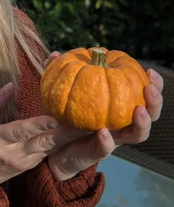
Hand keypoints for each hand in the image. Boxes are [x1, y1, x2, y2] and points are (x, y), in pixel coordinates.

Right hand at [0, 82, 90, 193]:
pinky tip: (79, 133)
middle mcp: (15, 153)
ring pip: (52, 148)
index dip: (41, 124)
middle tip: (88, 122)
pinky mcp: (33, 165)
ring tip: (91, 126)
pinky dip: (65, 143)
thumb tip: (10, 85)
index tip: (58, 116)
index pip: (22, 131)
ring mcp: (26, 161)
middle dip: (67, 132)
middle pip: (45, 141)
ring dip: (71, 138)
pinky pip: (51, 152)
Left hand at [44, 52, 163, 180]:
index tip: (150, 71)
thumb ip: (57, 73)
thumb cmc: (61, 115)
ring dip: (142, 123)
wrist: (51, 146)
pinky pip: (105, 148)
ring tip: (139, 111)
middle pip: (150, 115)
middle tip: (150, 89)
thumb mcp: (60, 92)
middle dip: (155, 102)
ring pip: (137, 135)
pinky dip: (106, 140)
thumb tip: (54, 54)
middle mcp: (121, 123)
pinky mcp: (96, 152)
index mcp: (118, 106)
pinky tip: (103, 131)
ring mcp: (112, 139)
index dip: (153, 84)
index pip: (143, 94)